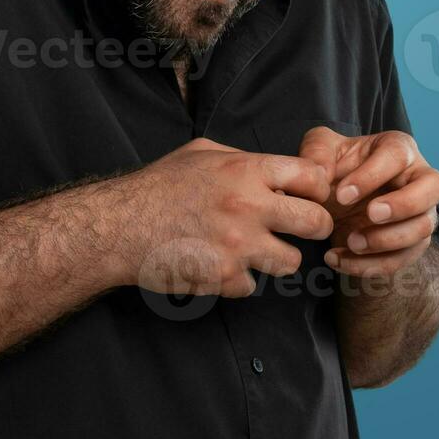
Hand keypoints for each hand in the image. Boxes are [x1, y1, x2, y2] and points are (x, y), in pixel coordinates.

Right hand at [122, 137, 333, 297]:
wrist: (122, 225)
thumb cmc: (159, 186)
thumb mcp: (202, 152)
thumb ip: (242, 159)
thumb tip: (274, 173)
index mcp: (246, 171)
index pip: (313, 178)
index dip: (317, 189)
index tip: (310, 197)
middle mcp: (249, 207)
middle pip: (316, 223)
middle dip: (316, 227)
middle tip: (306, 230)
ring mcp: (239, 246)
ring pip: (292, 262)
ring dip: (278, 259)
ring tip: (259, 251)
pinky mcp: (224, 277)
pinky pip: (253, 286)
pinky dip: (240, 280)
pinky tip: (222, 265)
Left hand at [297, 128, 438, 277]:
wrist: (339, 199)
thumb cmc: (338, 167)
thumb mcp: (321, 150)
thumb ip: (317, 153)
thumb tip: (320, 174)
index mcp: (399, 149)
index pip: (398, 156)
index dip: (372, 176)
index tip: (342, 195)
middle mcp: (419, 178)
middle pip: (435, 187)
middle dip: (404, 204)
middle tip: (371, 215)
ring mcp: (422, 212)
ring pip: (423, 228)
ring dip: (387, 240)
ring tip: (350, 243)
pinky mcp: (412, 242)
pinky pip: (404, 259)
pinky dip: (372, 265)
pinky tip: (339, 260)